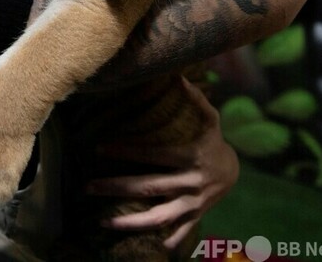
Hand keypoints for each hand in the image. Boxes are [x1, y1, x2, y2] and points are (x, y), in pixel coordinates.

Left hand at [84, 76, 238, 249]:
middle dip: (116, 187)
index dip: (126, 151)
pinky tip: (141, 246)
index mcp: (190, 157)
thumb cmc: (212, 141)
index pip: (152, 154)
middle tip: (87, 186)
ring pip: (159, 217)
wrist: (234, 172)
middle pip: (148, 187)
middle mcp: (190, 183)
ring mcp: (193, 204)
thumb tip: (179, 76)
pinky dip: (165, 241)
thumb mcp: (210, 119)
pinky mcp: (194, 217)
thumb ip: (196, 99)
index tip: (99, 148)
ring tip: (102, 222)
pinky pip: (179, 232)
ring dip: (131, 222)